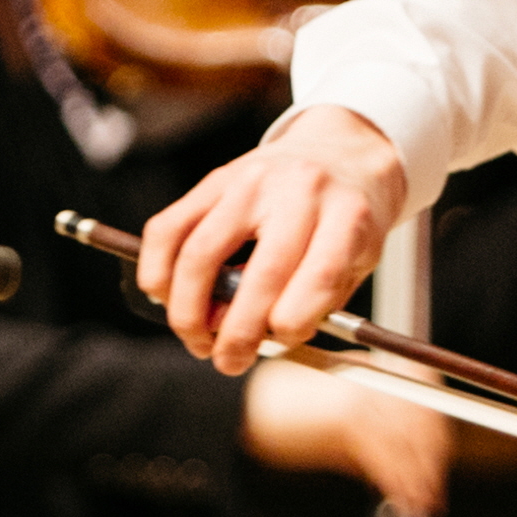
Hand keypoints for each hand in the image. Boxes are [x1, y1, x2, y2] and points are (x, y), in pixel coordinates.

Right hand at [138, 109, 410, 373]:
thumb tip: (260, 340)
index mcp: (347, 215)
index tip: (279, 342)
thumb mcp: (358, 259)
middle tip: (228, 362)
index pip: (320, 276)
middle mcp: (299, 191)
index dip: (294, 324)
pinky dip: (157, 270)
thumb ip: (318, 302)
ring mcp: (250, 181)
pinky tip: (165, 296)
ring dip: (188, 310)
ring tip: (196, 338)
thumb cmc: (346, 220)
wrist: (338, 154)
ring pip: (200, 253)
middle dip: (236, 333)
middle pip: (260, 273)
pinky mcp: (213, 180)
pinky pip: (168, 228)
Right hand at [244, 360, 446, 516]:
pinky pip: (386, 455)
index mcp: (365, 367)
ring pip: (407, 441)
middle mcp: (368, 377)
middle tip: (434, 488)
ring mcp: (359, 395)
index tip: (437, 455)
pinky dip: (400, 483)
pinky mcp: (346, 418)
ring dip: (420, 477)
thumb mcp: (327, 417)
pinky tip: (406, 502)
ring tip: (425, 504)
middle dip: (431, 458)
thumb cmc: (274, 410)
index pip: (420, 392)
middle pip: (421, 418)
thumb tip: (390, 467)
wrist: (238, 405)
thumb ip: (359, 436)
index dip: (434, 428)